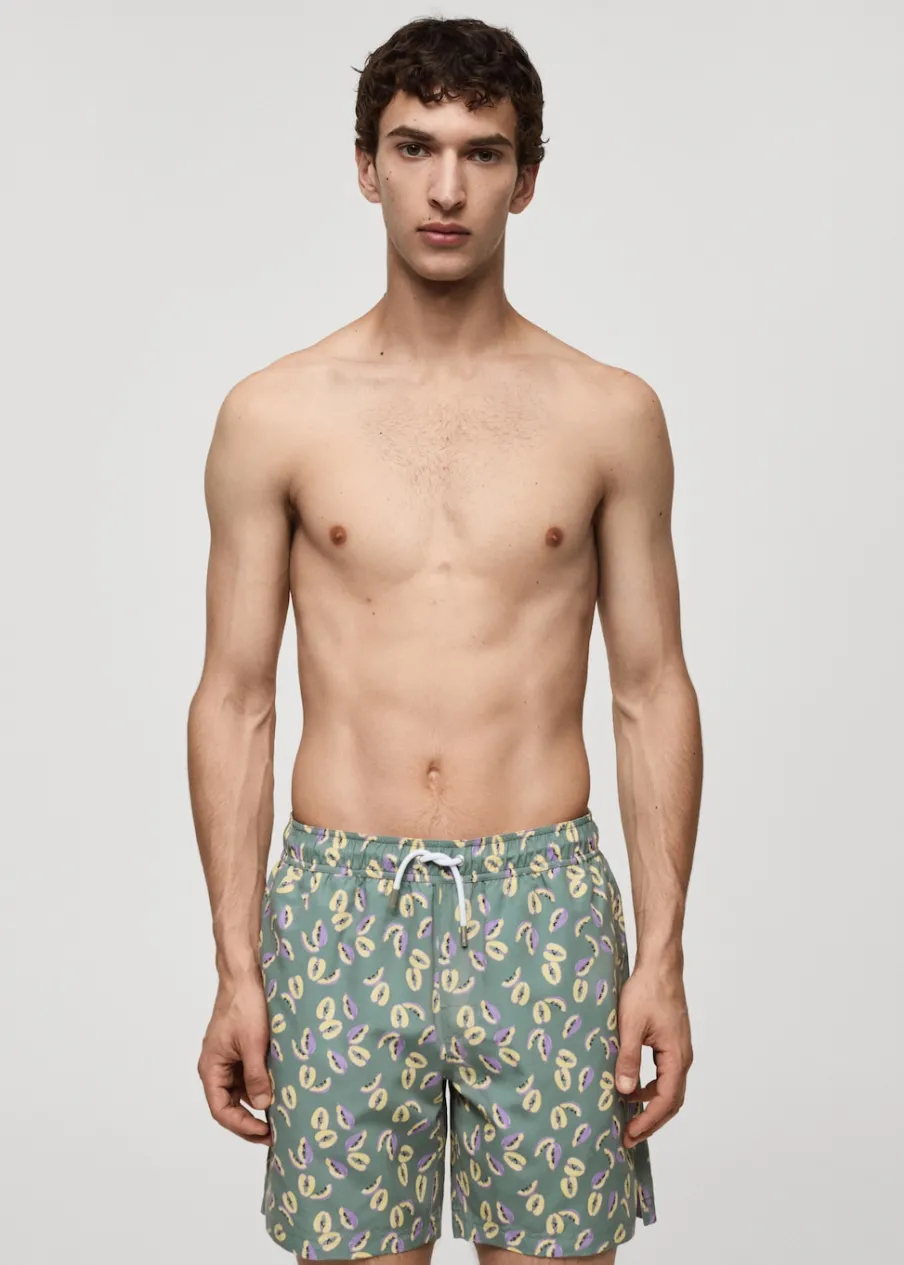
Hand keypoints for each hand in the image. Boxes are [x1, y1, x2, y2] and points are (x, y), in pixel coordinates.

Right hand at [197, 975, 272, 1143]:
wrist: (247, 974)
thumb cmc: (245, 1004)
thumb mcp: (253, 1043)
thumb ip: (256, 1075)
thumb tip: (262, 1105)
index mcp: (211, 1068)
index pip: (221, 1110)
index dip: (241, 1126)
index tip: (264, 1131)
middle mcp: (218, 1067)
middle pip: (231, 1106)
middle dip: (251, 1122)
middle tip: (275, 1134)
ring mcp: (231, 1060)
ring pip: (242, 1093)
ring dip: (259, 1105)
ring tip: (281, 1117)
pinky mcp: (243, 1051)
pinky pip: (250, 1077)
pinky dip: (263, 1086)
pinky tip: (281, 1092)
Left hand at [614, 961, 692, 1147]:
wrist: (660, 967)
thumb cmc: (646, 991)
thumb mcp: (630, 1026)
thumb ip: (628, 1059)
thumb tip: (625, 1092)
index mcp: (676, 1057)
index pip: (665, 1101)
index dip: (648, 1122)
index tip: (629, 1135)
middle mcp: (682, 1058)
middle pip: (672, 1101)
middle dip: (651, 1122)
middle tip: (629, 1137)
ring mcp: (679, 1051)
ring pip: (670, 1090)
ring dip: (652, 1107)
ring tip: (630, 1119)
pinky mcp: (673, 1044)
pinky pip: (665, 1075)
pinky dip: (652, 1089)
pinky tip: (634, 1090)